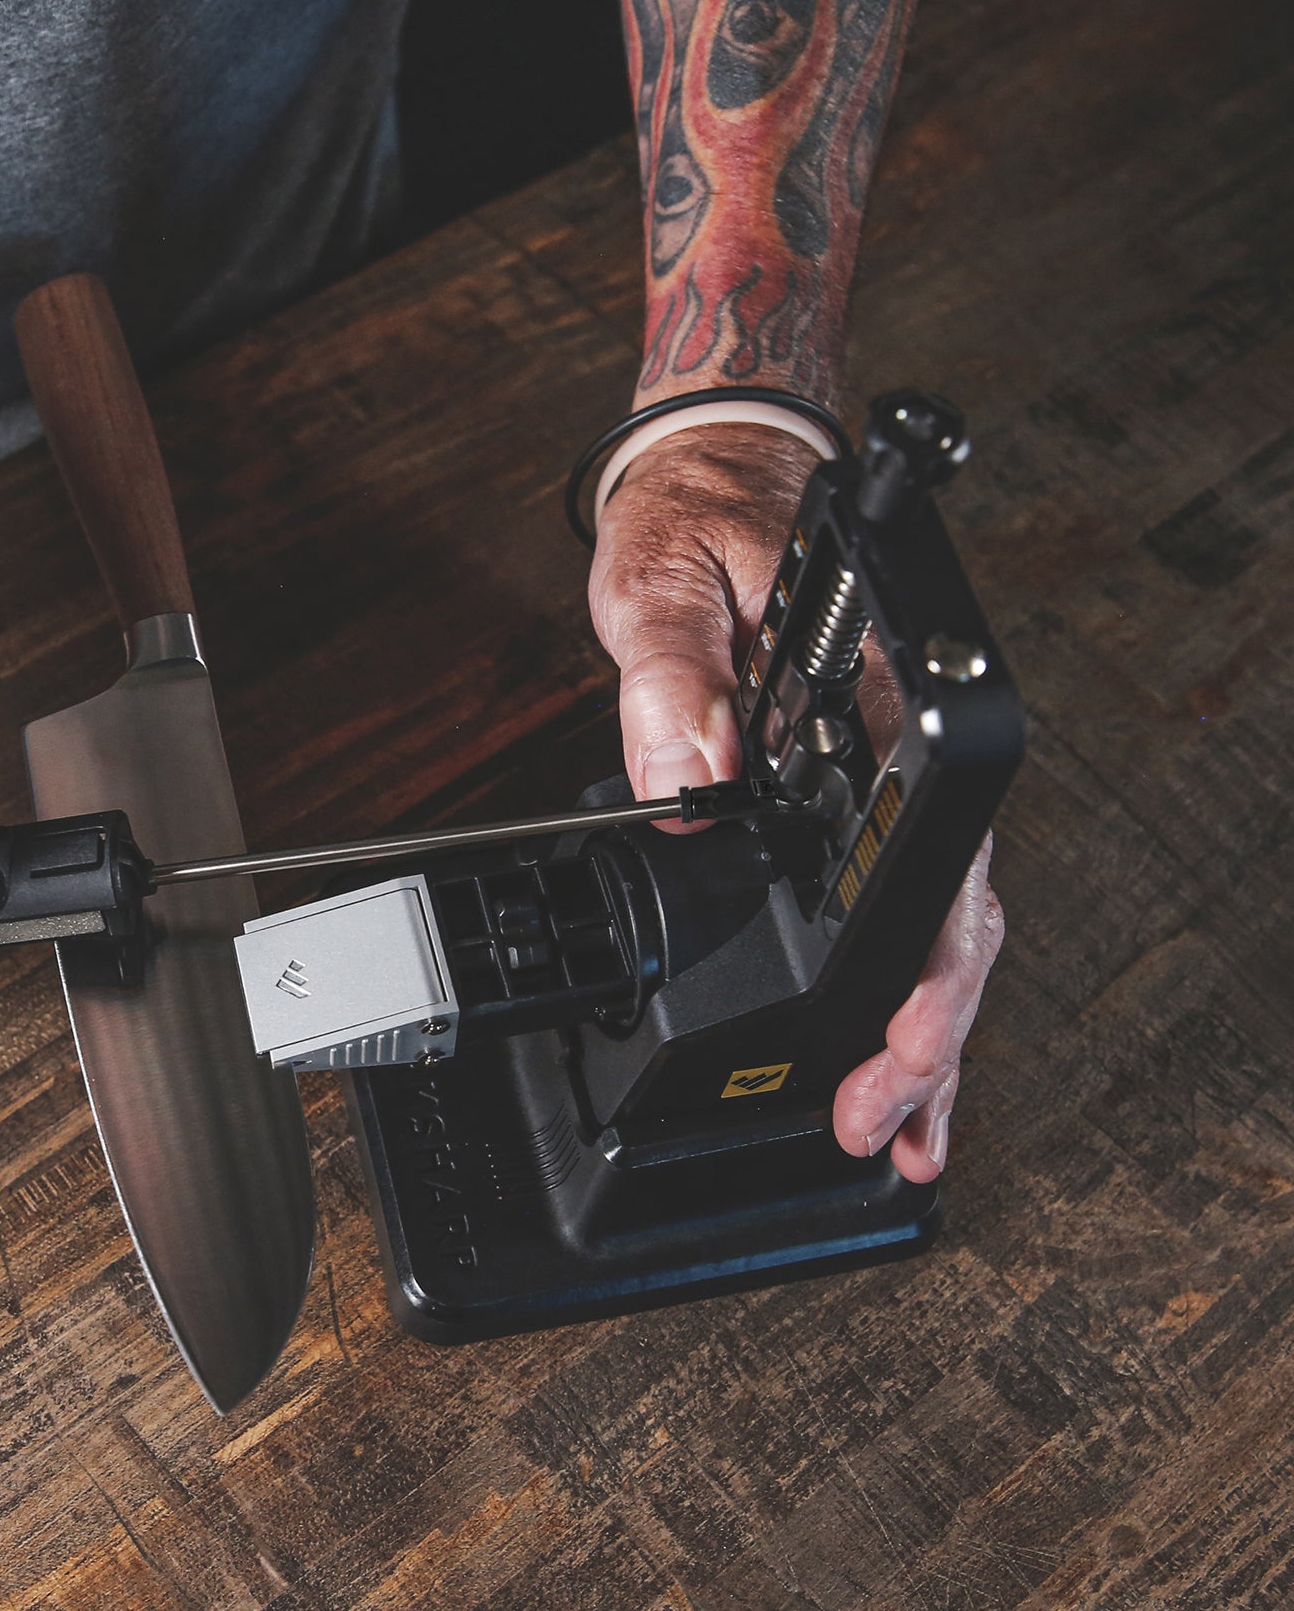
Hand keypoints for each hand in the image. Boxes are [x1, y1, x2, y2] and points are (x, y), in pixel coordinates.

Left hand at [586, 421, 1003, 1177]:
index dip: (925, 962)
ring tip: (901, 1133)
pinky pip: (883, 905)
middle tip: (884, 1125)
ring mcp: (873, 780)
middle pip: (949, 914)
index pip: (927, 845)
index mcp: (875, 694)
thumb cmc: (699, 516)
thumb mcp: (662, 580)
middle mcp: (891, 745)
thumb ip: (673, 675)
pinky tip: (882, 1057)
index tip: (893, 1041)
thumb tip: (686, 777)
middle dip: (926, 1035)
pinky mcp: (840, 799)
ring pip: (931, 927)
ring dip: (923, 1036)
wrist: (713, 477)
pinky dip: (887, 992)